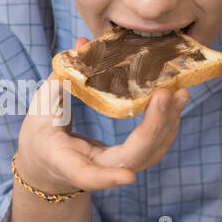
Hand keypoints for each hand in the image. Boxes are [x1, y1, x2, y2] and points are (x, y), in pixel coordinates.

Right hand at [15, 37, 190, 194]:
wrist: (46, 164)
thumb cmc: (40, 136)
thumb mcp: (41, 110)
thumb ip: (62, 79)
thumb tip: (83, 43)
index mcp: (67, 163)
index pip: (88, 176)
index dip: (107, 178)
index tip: (127, 176)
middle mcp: (96, 170)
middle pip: (131, 159)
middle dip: (154, 128)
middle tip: (168, 94)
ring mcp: (116, 168)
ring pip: (150, 154)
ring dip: (169, 124)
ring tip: (181, 94)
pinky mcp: (129, 160)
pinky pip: (154, 146)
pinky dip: (167, 124)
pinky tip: (174, 102)